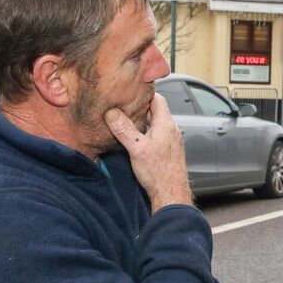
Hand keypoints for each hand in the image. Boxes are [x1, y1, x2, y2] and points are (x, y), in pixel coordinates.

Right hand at [106, 94, 191, 210]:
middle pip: (156, 111)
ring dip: (143, 121)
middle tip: (124, 104)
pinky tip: (136, 138)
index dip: (144, 93)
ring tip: (126, 120)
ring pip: (156, 123)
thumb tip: (111, 112)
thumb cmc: (157, 172)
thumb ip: (124, 129)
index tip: (131, 90)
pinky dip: (146, 132)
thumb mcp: (136, 148)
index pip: (158, 99)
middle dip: (140, 107)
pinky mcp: (168, 150)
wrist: (171, 193)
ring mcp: (171, 140)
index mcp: (165, 124)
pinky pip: (157, 134)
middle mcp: (171, 130)